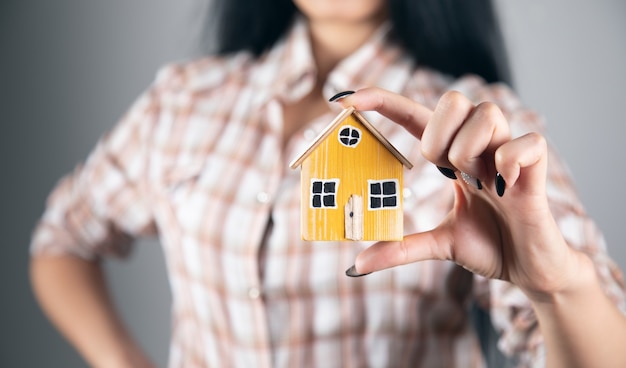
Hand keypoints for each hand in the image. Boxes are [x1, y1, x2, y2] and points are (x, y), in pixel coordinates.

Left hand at [336, 88, 589, 299]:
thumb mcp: (438, 245)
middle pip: (453, 99)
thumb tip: (355, 265)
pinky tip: (505, 188)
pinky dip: (509, 162)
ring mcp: (507, 152)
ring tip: (481, 185)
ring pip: (486, 113)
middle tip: (447, 173)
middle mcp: (478, 146)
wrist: (529, 269)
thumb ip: (401, 248)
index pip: (415, 116)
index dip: (383, 102)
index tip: (346, 98)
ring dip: (472, 152)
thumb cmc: (489, 246)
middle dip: (439, 136)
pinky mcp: (536, 166)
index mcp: (451, 157)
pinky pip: (524, 141)